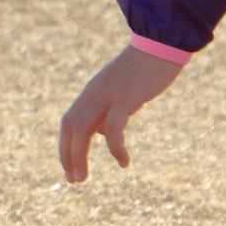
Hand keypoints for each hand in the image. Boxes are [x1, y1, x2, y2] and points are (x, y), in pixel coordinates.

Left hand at [58, 44, 183, 182]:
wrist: (161, 45)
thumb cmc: (143, 70)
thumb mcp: (121, 92)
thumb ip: (108, 110)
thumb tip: (102, 132)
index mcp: (92, 92)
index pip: (68, 122)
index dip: (65, 147)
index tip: (69, 169)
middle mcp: (94, 93)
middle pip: (71, 127)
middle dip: (68, 155)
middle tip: (74, 180)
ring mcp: (108, 94)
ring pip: (83, 128)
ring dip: (80, 155)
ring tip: (84, 177)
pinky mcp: (126, 97)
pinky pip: (113, 127)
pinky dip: (114, 147)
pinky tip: (123, 162)